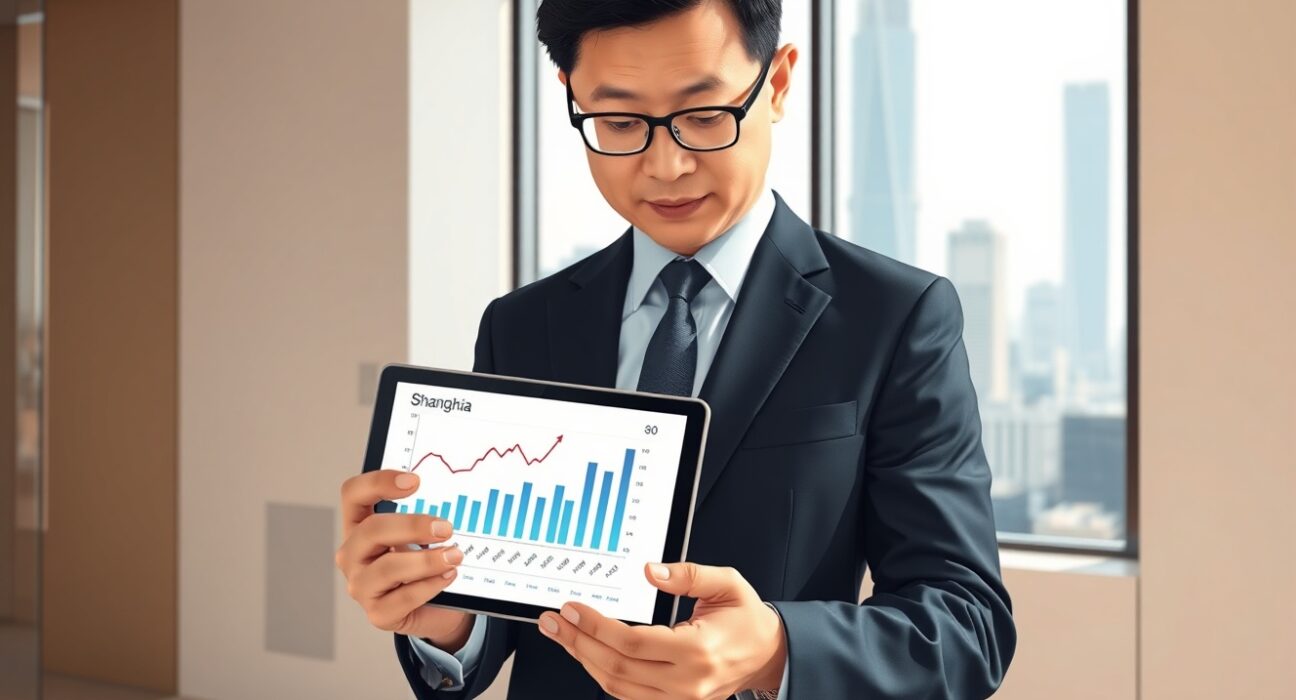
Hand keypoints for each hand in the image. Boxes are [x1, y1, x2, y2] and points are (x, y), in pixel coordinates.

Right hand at [335, 470, 473, 649]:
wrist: (434, 607)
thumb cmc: (421, 565)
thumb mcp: (419, 537)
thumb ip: (423, 519)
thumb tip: (448, 505)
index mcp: (359, 526)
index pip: (353, 494)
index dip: (379, 482)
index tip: (415, 481)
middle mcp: (353, 554)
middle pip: (372, 529)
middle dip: (412, 526)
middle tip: (445, 528)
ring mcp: (361, 585)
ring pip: (388, 567)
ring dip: (427, 560)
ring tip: (454, 556)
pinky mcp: (378, 613)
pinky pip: (404, 597)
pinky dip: (430, 585)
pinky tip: (448, 576)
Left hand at [536, 562, 786, 699]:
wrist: (768, 655)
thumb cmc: (747, 619)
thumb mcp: (727, 583)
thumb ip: (688, 575)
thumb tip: (651, 571)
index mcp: (698, 650)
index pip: (632, 642)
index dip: (595, 626)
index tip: (572, 609)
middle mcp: (686, 682)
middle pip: (616, 667)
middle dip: (578, 642)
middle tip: (553, 622)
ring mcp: (680, 699)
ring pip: (616, 687)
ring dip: (584, 659)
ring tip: (563, 636)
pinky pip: (628, 696)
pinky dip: (603, 674)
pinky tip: (587, 653)